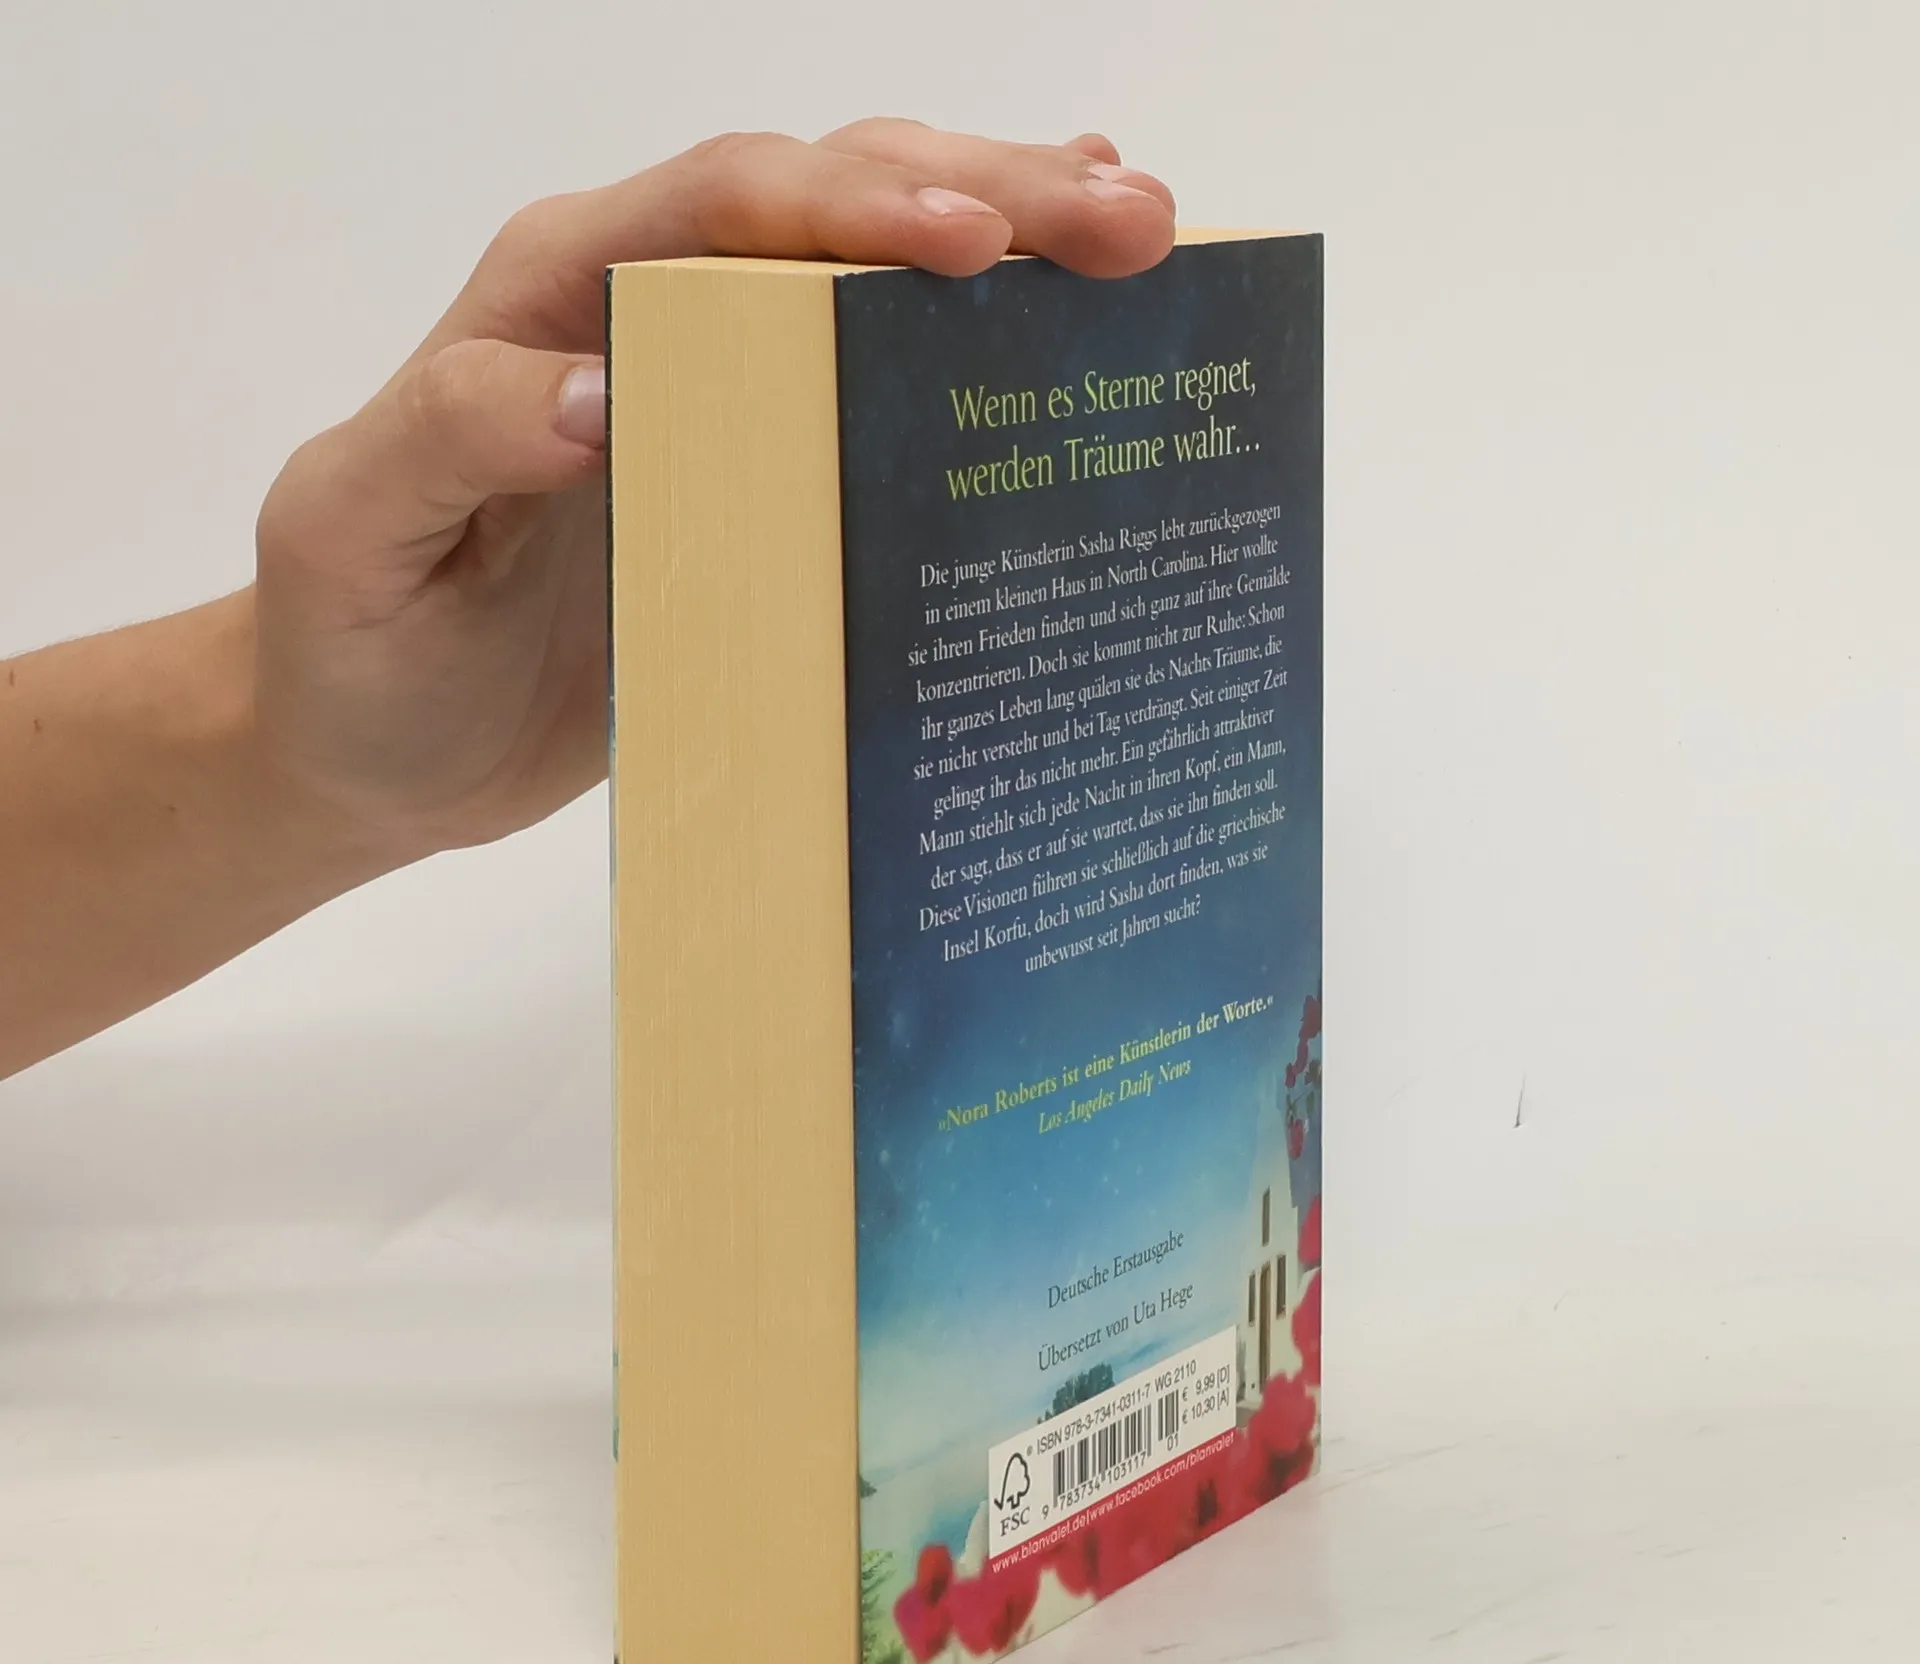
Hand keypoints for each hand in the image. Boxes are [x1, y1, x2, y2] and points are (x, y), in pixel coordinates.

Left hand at [252, 121, 1176, 863]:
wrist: (375, 743)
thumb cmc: (354, 641)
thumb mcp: (358, 534)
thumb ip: (453, 435)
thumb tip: (598, 399)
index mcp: (558, 298)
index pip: (721, 210)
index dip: (848, 208)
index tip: (969, 247)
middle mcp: (653, 316)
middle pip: (831, 206)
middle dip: (986, 195)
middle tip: (1129, 225)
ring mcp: (721, 396)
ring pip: (878, 275)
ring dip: (1014, 246)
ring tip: (1145, 245)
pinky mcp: (764, 480)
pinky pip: (879, 385)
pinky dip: (980, 343)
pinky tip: (1064, 317)